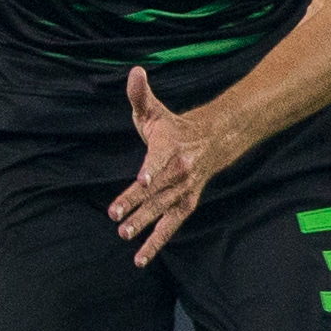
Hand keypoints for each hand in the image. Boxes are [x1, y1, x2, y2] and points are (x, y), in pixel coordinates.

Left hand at [108, 67, 236, 267]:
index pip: (159, 159)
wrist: (213, 142)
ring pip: (162, 210)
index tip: (142, 180)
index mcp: (170, 146)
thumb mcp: (155, 110)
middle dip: (137, 204)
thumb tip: (135, 72)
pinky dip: (156, 243)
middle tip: (117, 217)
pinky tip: (140, 258)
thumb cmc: (174, 128)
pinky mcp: (185, 205)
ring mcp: (183, 191)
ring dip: (144, 224)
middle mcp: (179, 171)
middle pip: (156, 190)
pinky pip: (170, 226)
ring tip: (124, 235)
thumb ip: (140, 94)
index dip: (150, 170)